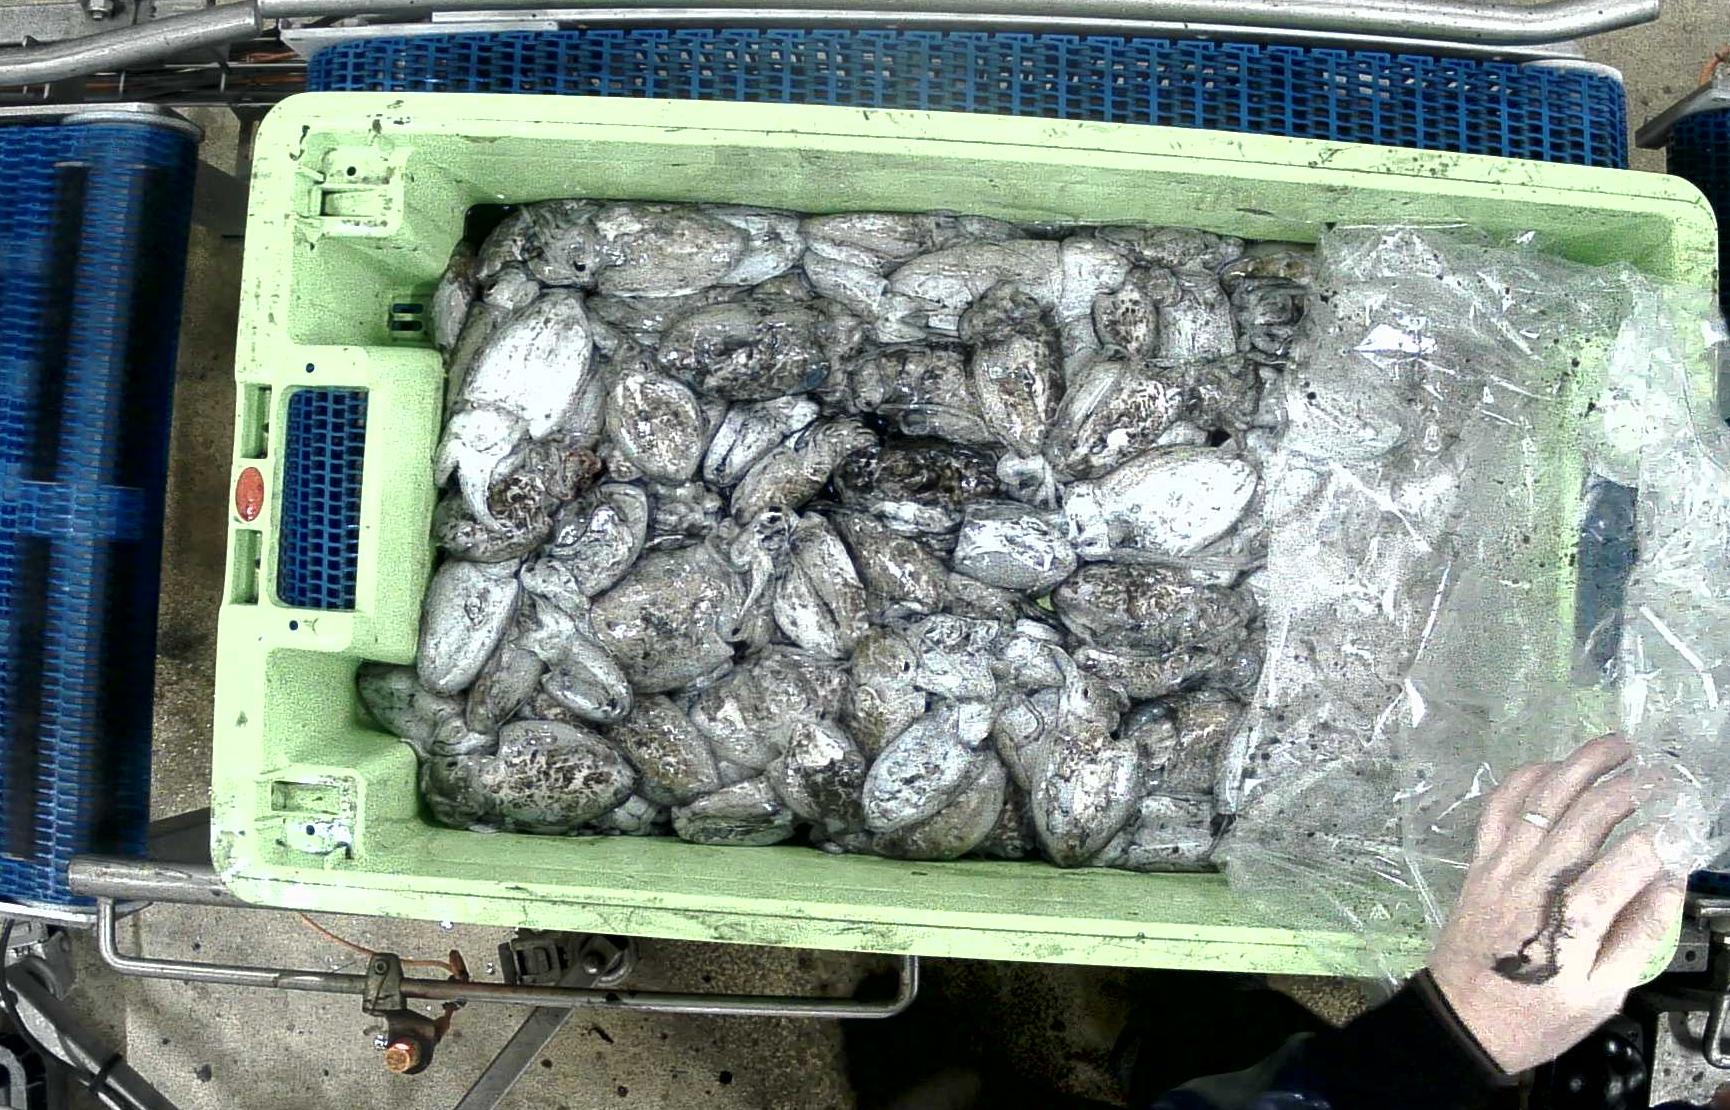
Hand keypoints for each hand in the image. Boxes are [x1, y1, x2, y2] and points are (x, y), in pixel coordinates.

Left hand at [1428, 734, 1686, 1074]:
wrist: (1462, 1020)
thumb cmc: (1537, 1017)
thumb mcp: (1604, 996)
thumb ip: (1640, 936)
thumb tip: (1670, 883)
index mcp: (1573, 921)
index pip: (1629, 862)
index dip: (1662, 840)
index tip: (1684, 828)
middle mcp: (1535, 881)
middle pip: (1586, 816)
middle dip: (1630, 788)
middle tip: (1662, 775)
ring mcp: (1502, 866)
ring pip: (1542, 799)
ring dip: (1580, 765)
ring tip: (1617, 746)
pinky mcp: (1481, 862)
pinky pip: (1500, 808)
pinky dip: (1525, 779)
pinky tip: (1552, 766)